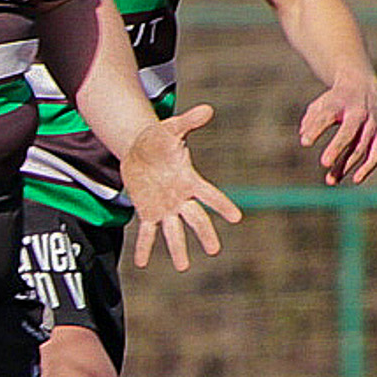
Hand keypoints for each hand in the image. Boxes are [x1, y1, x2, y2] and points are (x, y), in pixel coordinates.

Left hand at [120, 103, 242, 270]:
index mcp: (189, 179)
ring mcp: (165, 207)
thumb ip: (189, 122)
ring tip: (183, 267)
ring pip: (174, 231)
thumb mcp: (172, 128)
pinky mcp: (148, 212)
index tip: (237, 217)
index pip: (210, 194)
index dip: (222, 205)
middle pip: (195, 218)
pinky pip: (147, 232)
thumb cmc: (160, 137)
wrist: (140, 147)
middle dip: (204, 234)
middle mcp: (180, 197)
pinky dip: (145, 247)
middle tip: (215, 250)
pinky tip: (142, 263)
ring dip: (178, 248)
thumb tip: (207, 109)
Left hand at [299, 75, 376, 184]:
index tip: (305, 143)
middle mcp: (359, 112)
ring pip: (360, 147)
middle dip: (337, 147)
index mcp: (341, 102)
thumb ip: (312, 118)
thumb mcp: (320, 104)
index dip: (317, 129)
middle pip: (349, 132)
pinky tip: (355, 180)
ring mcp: (372, 123)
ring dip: (346, 165)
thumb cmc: (335, 100)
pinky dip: (367, 167)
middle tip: (324, 163)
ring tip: (330, 181)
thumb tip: (304, 135)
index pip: (328, 116)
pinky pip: (376, 153)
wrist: (363, 88)